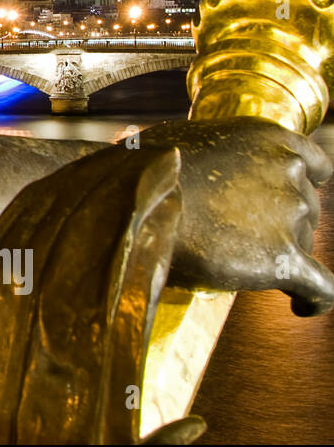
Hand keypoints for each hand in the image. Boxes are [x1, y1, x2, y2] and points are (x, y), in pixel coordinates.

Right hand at [141, 117, 333, 315]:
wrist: (133, 201)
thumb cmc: (145, 172)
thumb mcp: (192, 144)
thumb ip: (217, 156)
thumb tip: (206, 175)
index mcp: (270, 138)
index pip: (315, 165)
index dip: (301, 186)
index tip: (285, 202)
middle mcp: (290, 170)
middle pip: (307, 208)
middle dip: (282, 223)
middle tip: (242, 238)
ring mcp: (291, 212)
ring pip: (305, 243)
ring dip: (281, 254)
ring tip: (242, 266)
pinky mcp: (285, 257)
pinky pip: (321, 288)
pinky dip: (315, 300)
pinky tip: (302, 308)